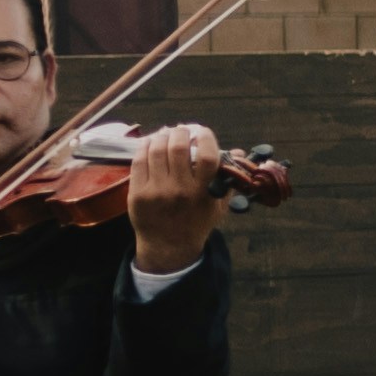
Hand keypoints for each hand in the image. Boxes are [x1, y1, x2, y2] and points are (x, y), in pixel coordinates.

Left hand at [123, 123, 224, 272]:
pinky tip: (150, 143)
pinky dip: (145, 147)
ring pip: (157, 151)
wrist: (169, 246)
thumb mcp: (218, 204)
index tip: (202, 132)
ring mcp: (157, 192)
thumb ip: (227, 178)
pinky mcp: (138, 193)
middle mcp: (180, 190)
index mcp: (203, 192)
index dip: (205, 138)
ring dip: (161, 136)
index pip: (207, 156)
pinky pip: (139, 162)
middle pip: (178, 148)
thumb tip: (237, 152)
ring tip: (165, 134)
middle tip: (181, 130)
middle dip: (179, 132)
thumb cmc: (197, 222)